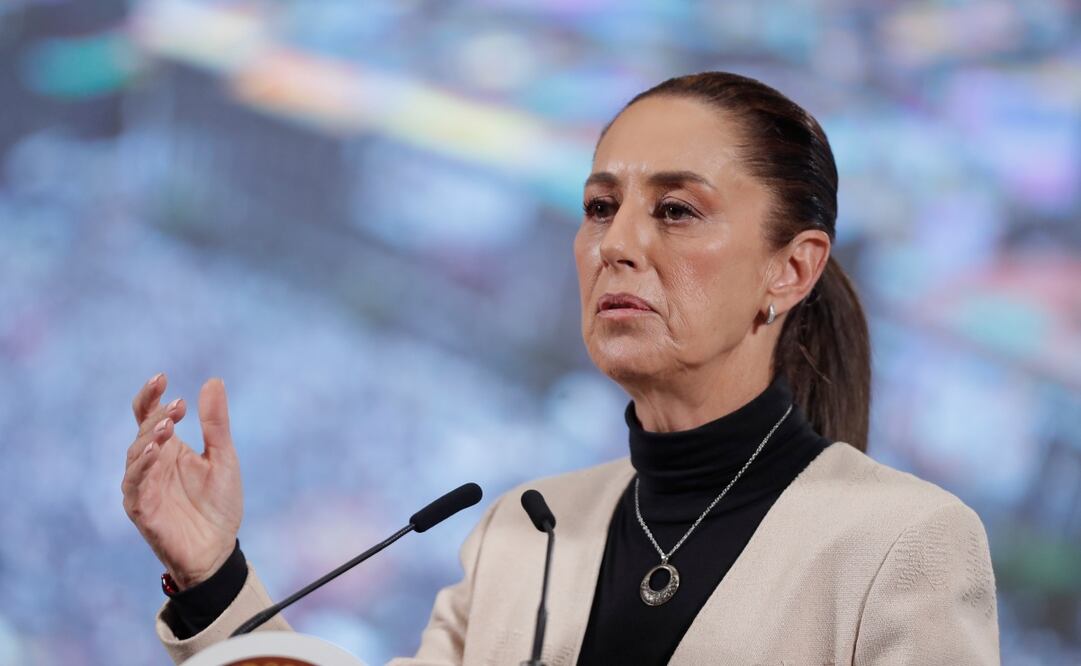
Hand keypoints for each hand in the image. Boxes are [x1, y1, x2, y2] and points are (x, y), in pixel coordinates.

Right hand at [122, 374, 243, 589]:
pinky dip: (142, 466)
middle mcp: (152, 463)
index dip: (150, 396)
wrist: (218, 548)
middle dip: (157, 415)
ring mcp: (144, 485)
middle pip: (143, 430)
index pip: (150, 415)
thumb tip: (213, 381)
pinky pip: (134, 483)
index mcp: (169, 448)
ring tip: (167, 426)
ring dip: (149, 438)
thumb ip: (216, 423)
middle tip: (178, 406)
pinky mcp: (141, 507)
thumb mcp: (223, 457)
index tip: (162, 378)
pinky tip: (154, 451)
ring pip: (135, 454)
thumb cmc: (219, 504)